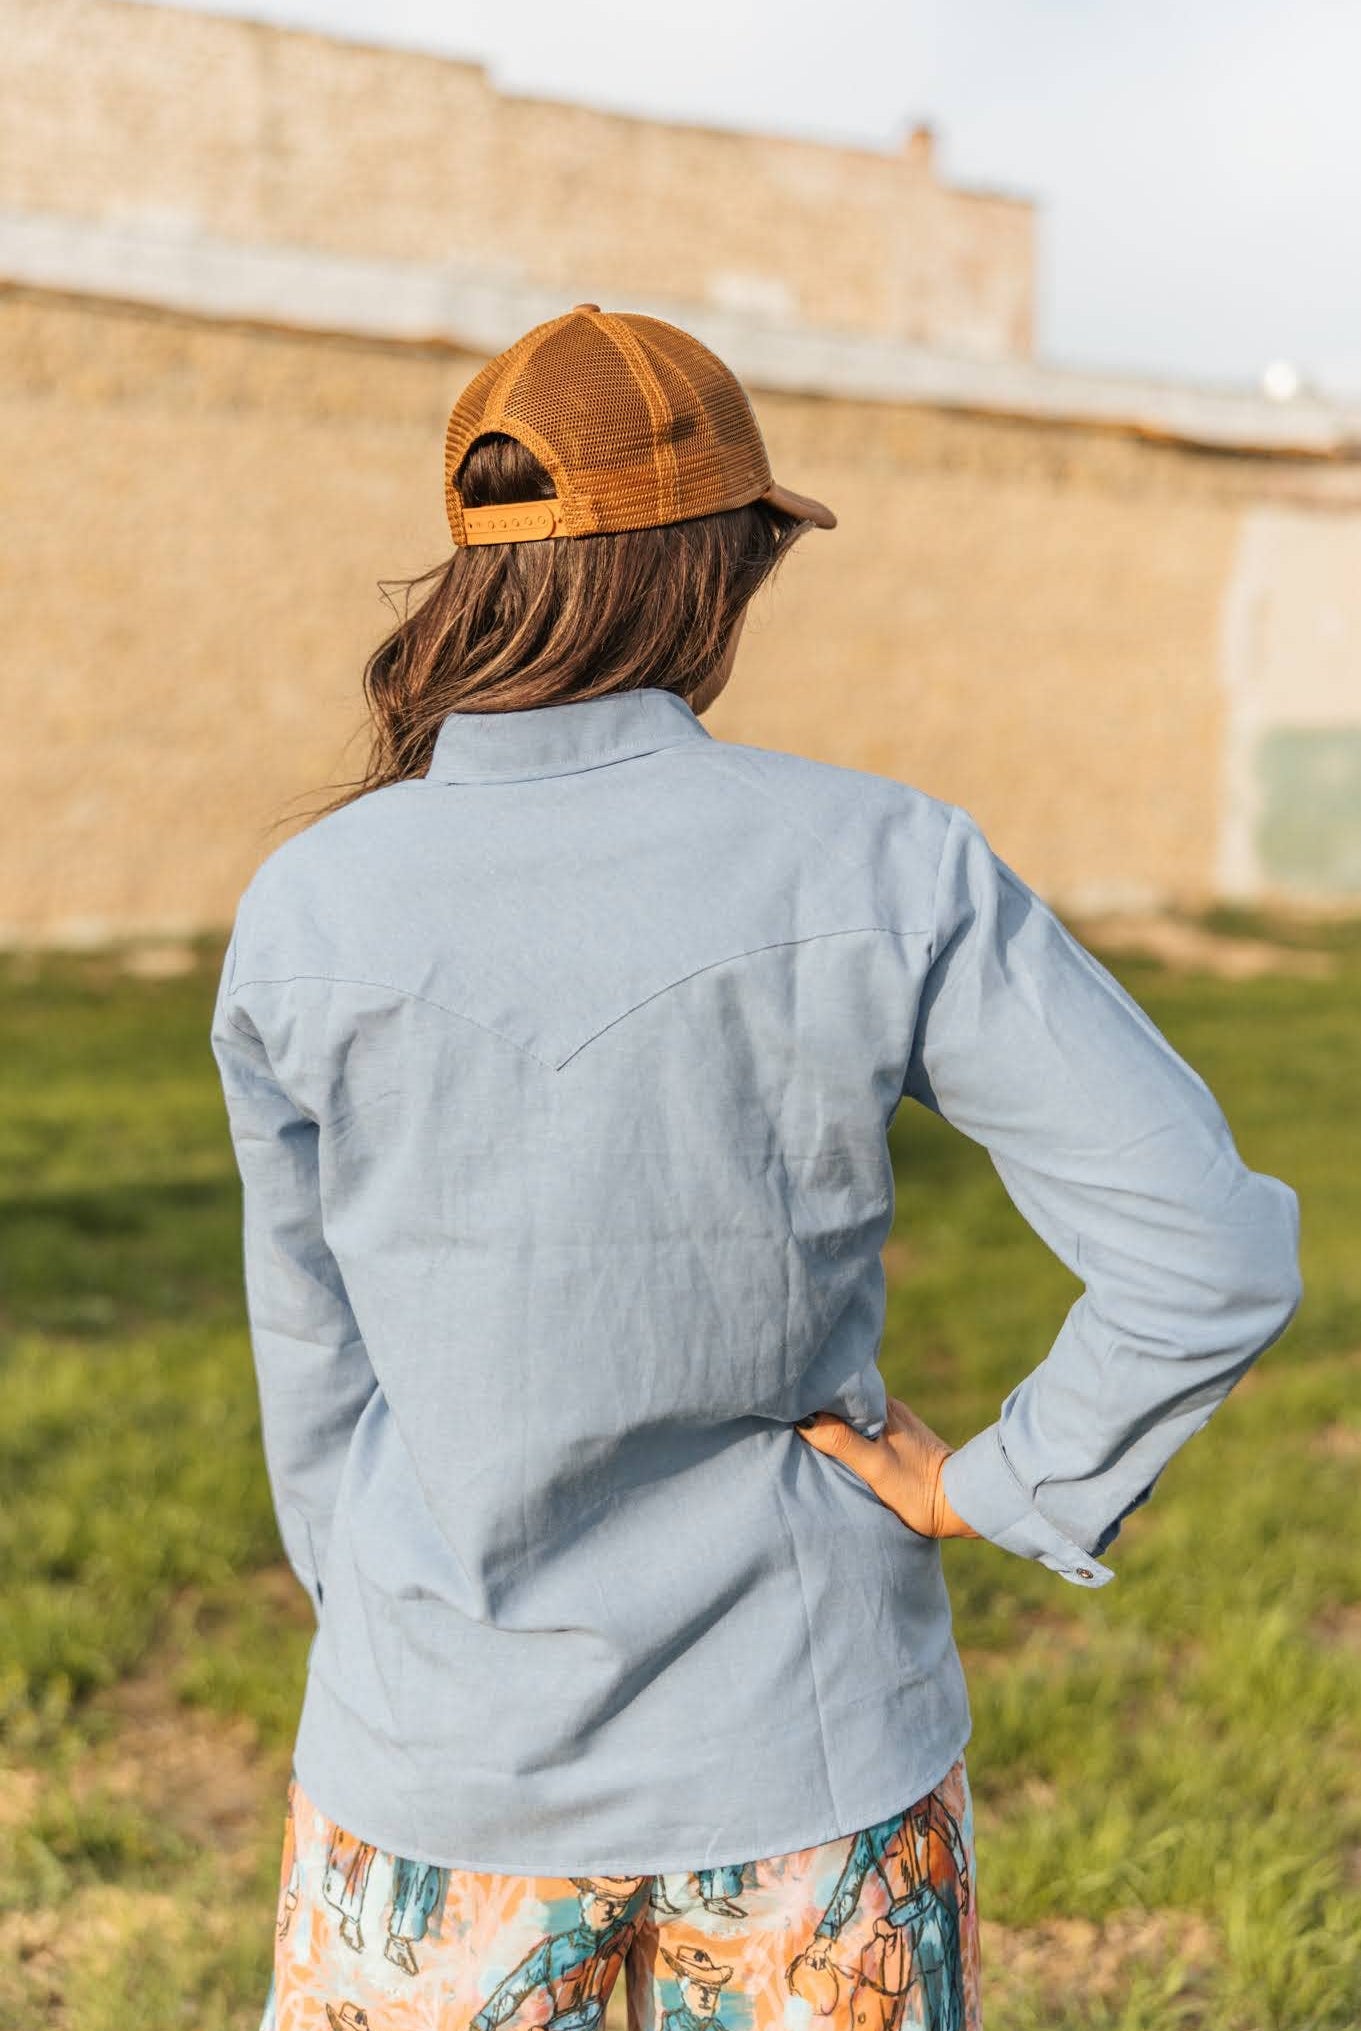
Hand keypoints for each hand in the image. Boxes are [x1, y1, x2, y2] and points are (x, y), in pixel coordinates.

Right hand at [795, 1395, 981, 1540]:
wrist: (962, 1504)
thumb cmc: (917, 1487)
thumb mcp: (875, 1466)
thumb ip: (841, 1441)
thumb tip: (805, 1419)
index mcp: (881, 1407)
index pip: (837, 1392)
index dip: (812, 1395)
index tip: (786, 1399)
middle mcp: (888, 1409)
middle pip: (844, 1402)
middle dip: (819, 1406)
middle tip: (787, 1414)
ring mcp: (896, 1424)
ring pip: (854, 1416)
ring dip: (834, 1421)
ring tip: (806, 1429)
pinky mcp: (901, 1440)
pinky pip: (865, 1428)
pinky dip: (849, 1433)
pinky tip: (837, 1445)